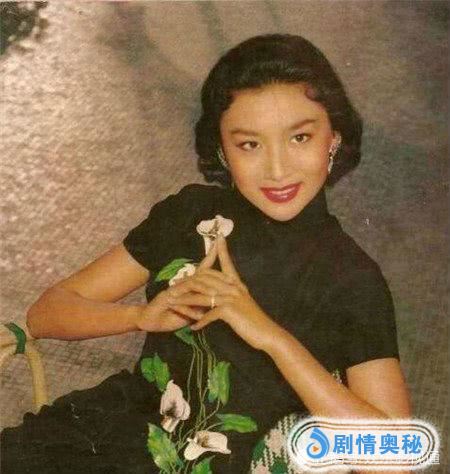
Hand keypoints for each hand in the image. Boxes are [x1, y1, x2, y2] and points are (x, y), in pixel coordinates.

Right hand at [136, 242, 218, 332]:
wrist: (152, 321)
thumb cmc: (173, 315)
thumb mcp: (194, 310)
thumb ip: (206, 305)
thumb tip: (221, 304)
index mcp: (191, 284)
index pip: (204, 269)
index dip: (212, 257)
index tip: (222, 245)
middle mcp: (183, 284)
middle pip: (200, 273)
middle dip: (213, 269)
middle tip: (228, 273)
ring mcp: (175, 290)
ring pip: (192, 286)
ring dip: (205, 291)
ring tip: (216, 296)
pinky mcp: (167, 299)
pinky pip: (181, 303)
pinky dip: (191, 309)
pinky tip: (199, 316)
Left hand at [169, 235, 283, 350]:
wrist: (267, 333)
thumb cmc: (254, 320)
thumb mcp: (243, 302)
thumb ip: (233, 294)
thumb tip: (223, 292)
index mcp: (237, 283)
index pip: (226, 263)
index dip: (222, 251)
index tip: (219, 237)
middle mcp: (233, 287)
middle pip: (205, 280)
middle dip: (186, 283)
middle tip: (172, 286)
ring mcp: (230, 297)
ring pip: (202, 295)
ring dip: (185, 300)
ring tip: (172, 303)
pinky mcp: (228, 310)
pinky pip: (208, 314)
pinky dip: (199, 321)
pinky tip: (192, 327)